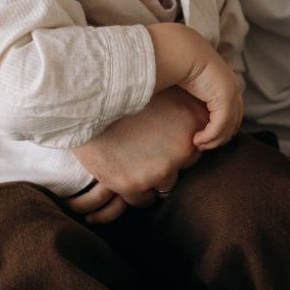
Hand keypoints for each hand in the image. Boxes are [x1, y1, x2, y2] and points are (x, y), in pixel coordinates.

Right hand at [66, 87, 207, 223]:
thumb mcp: (162, 88)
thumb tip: (208, 121)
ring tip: (135, 157)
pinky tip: (125, 171)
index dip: (183, 139)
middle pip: (186, 165)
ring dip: (154, 176)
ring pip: (167, 185)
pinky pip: (145, 200)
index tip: (167, 133)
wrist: (81, 100)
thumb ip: (187, 107)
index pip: (202, 142)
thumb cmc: (124, 91)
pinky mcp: (135, 185)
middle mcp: (184, 147)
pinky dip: (137, 190)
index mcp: (195, 119)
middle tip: (149, 144)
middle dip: (171, 158)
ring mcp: (161, 169)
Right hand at [148, 24, 243, 149]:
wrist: (181, 51)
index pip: (233, 111)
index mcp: (227, 81)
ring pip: (227, 128)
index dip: (222, 127)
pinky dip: (209, 137)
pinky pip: (219, 126)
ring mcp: (231, 94)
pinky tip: (196, 140)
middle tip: (202, 145)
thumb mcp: (190, 79)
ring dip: (213, 140)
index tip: (206, 136)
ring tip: (197, 144)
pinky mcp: (224, 100)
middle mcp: (233, 88)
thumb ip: (193, 91)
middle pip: (233, 122)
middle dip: (219, 137)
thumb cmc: (180, 62)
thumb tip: (182, 100)